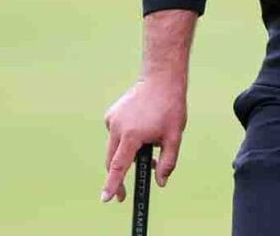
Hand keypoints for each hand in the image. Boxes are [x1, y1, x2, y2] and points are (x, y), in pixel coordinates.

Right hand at [101, 77, 186, 202]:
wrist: (161, 80)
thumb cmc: (170, 109)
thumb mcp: (174, 137)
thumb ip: (167, 162)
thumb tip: (160, 182)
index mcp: (131, 135)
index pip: (119, 166)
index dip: (112, 184)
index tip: (105, 199)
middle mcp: (117, 128)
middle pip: (112, 161)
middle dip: (117, 177)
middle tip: (123, 193)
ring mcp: (112, 120)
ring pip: (113, 148)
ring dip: (124, 155)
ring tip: (147, 146)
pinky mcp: (111, 114)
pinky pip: (115, 135)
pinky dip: (124, 140)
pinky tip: (140, 130)